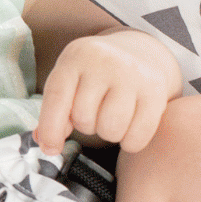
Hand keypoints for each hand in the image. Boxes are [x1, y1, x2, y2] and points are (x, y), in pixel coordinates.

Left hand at [34, 29, 176, 155]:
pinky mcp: (155, 91)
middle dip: (86, 125)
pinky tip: (130, 126)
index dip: (50, 129)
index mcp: (76, 56)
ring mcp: (133, 74)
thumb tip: (45, 143)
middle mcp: (104, 61)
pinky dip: (130, 142)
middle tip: (96, 112)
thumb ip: (54, 110)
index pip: (57, 97)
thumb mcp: (70, 79)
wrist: (140, 52)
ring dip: (108, 133)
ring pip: (111, 129)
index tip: (50, 149)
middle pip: (84, 118)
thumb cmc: (96, 74)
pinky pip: (136, 137)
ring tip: (111, 117)